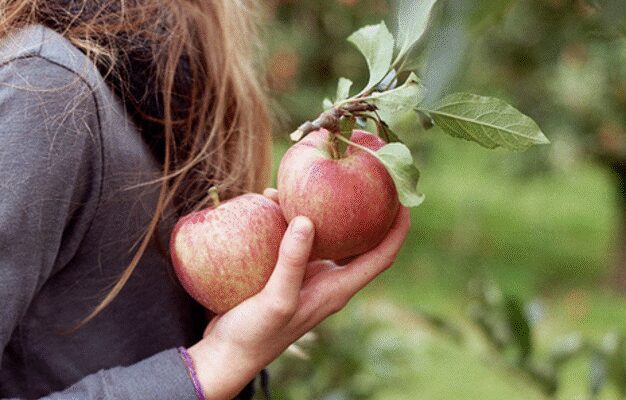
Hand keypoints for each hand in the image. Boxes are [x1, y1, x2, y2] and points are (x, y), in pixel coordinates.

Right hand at [188, 188, 409, 399]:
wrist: (228, 353)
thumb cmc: (257, 334)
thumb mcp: (277, 299)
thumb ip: (292, 261)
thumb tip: (306, 219)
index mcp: (336, 289)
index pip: (381, 257)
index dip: (397, 230)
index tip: (404, 200)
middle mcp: (326, 280)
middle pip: (357, 242)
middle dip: (362, 212)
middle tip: (362, 179)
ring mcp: (305, 276)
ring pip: (322, 236)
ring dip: (318, 211)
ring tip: (305, 184)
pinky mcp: (282, 273)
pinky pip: (293, 239)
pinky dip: (286, 220)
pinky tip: (270, 202)